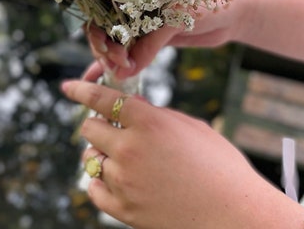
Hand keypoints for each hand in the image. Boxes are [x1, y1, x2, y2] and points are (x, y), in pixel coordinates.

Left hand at [61, 80, 303, 228]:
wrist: (236, 218)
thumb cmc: (220, 167)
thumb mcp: (191, 128)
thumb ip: (156, 114)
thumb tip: (131, 105)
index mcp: (148, 122)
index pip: (101, 99)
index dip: (80, 90)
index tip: (67, 88)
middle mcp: (130, 149)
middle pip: (89, 128)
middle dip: (99, 125)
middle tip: (116, 130)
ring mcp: (124, 182)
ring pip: (90, 158)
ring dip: (101, 153)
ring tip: (123, 158)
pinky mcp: (124, 211)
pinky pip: (94, 189)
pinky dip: (100, 181)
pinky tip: (115, 179)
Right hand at [84, 1, 241, 80]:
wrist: (237, 10)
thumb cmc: (207, 0)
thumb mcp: (175, 18)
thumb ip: (150, 44)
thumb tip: (125, 71)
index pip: (102, 11)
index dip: (101, 34)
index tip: (115, 54)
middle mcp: (134, 5)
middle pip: (104, 29)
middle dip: (105, 50)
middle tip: (119, 67)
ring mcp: (142, 23)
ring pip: (115, 43)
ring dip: (110, 61)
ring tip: (116, 76)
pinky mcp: (152, 39)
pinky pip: (130, 53)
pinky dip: (117, 66)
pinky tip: (103, 79)